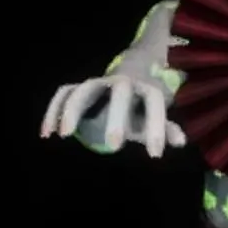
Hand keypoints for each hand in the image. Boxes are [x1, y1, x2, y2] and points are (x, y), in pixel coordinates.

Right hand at [42, 74, 177, 157]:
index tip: (155, 155)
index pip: (153, 103)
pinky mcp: (79, 87)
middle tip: (114, 146)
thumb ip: (165, 128)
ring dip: (73, 109)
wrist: (131, 72)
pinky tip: (47, 133)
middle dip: (116, 117)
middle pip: (120, 92)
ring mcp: (98, 83)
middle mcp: (122, 83)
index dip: (156, 126)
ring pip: (84, 89)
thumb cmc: (145, 104)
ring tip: (65, 135)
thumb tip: (180, 142)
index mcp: (146, 89)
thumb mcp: (157, 116)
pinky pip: (63, 93)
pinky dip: (53, 110)